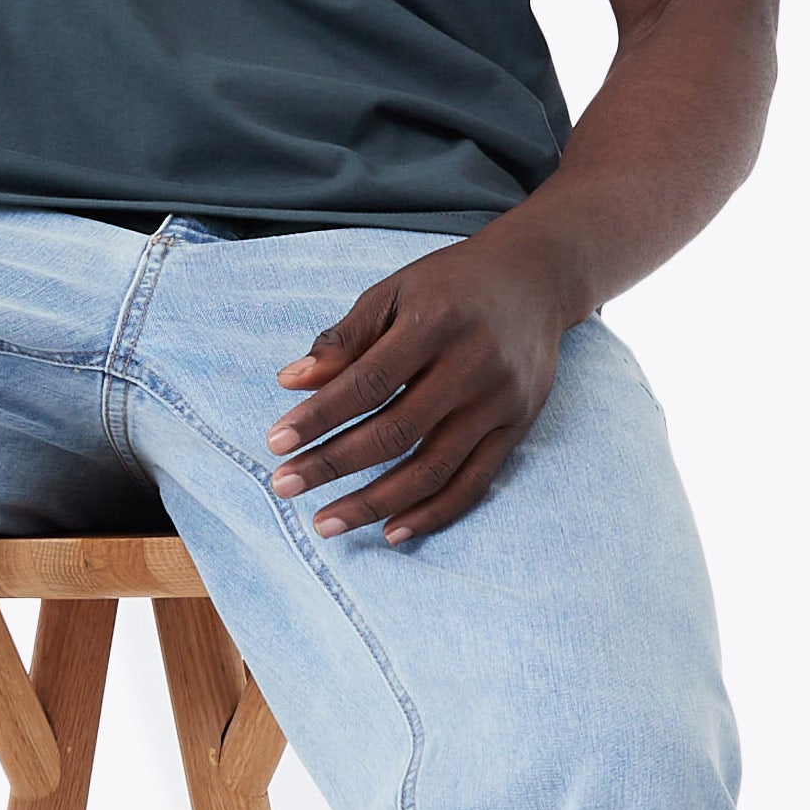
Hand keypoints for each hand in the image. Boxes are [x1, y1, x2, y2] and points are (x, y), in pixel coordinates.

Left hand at [264, 234, 584, 543]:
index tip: (276, 442)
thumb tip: (290, 383)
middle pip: (395, 432)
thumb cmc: (450, 283)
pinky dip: (432, 514)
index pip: (367, 383)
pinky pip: (473, 483)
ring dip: (374, 503)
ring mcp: (499, 402)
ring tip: (326, 522)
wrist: (533, 278)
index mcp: (435, 323)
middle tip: (284, 485)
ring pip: (432, 469)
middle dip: (333, 464)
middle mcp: (472, 366)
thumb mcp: (394, 292)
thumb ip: (345, 338)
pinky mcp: (517, 428)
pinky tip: (391, 531)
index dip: (319, 417)